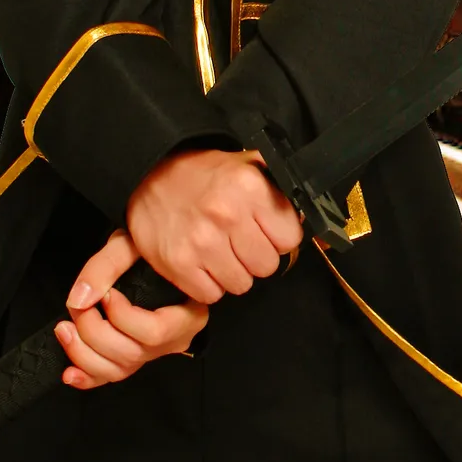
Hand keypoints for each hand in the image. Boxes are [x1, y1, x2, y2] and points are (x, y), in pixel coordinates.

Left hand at [56, 227, 208, 388]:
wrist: (153, 253)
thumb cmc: (150, 245)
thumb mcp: (132, 243)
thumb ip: (107, 265)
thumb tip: (80, 299)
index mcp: (188, 313)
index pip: (155, 332)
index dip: (123, 318)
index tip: (107, 295)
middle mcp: (173, 340)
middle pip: (132, 354)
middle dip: (95, 333)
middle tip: (76, 309)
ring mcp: (152, 353)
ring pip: (119, 370)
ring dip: (84, 354)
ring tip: (64, 329)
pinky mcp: (133, 359)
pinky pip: (111, 376)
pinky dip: (87, 378)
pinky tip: (68, 373)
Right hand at [122, 145, 303, 304]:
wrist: (149, 175)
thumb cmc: (204, 175)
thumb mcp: (247, 166)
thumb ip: (280, 188)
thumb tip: (312, 215)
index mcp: (250, 188)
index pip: (290, 239)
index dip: (278, 238)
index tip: (265, 232)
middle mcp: (227, 214)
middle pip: (266, 266)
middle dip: (255, 257)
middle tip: (239, 242)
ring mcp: (201, 242)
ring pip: (241, 285)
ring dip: (232, 273)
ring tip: (219, 251)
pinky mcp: (178, 264)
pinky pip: (211, 295)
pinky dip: (208, 284)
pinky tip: (202, 262)